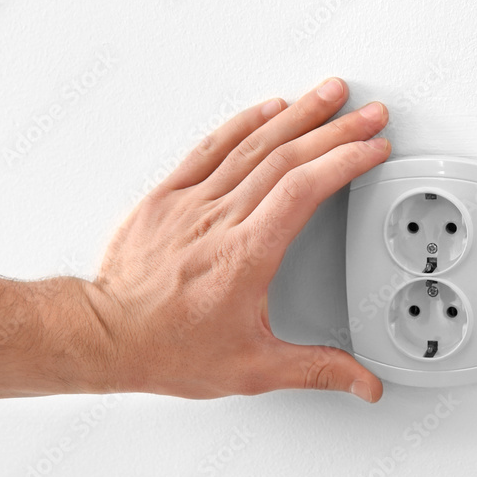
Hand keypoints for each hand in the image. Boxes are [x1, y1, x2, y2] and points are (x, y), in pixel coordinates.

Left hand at [0, 78, 390, 401]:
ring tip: (330, 94)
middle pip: (287, 158)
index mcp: (246, 255)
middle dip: (336, 129)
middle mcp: (220, 220)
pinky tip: (268, 109)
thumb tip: (362, 383)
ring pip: (253, 144)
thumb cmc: (167, 348)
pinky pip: (211, 147)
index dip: (345, 161)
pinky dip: (244, 123)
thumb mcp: (254, 369)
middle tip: (369, 114)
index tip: (373, 148)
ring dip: (298, 115)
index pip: (304, 189)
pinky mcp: (168, 196)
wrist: (104, 336)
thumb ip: (316, 370)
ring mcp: (192, 203)